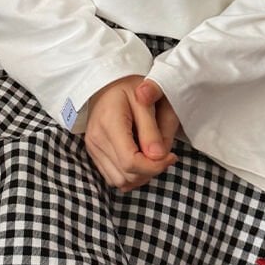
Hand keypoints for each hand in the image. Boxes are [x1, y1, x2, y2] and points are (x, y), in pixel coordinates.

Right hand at [85, 75, 179, 191]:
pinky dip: (130, 174)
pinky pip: (113, 177)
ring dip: (140, 176)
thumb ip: (152, 130)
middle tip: (165, 155)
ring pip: (120, 182)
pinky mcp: (94, 153)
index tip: (171, 156)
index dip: (155, 166)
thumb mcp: (145, 100)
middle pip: (126, 175)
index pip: (131, 161)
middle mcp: (96, 139)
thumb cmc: (129, 87)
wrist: (107, 83)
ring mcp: (92, 148)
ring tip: (152, 156)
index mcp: (109, 123)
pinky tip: (140, 158)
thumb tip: (159, 157)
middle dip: (150, 171)